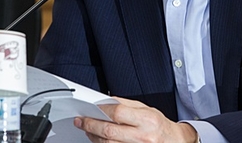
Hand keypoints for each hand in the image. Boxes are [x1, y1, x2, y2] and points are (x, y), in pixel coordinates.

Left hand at [73, 97, 197, 142]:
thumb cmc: (160, 126)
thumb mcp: (148, 110)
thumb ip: (128, 105)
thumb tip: (108, 102)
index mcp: (147, 120)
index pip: (118, 113)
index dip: (102, 110)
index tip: (92, 109)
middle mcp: (142, 137)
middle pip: (109, 131)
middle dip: (91, 125)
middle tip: (81, 121)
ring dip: (94, 137)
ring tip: (87, 130)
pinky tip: (98, 140)